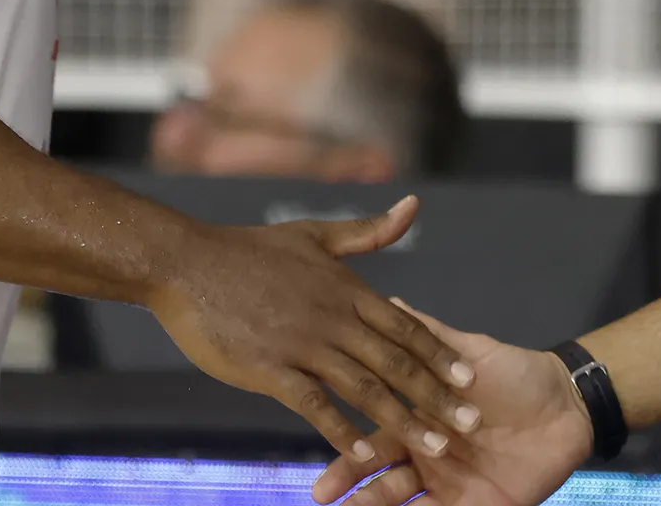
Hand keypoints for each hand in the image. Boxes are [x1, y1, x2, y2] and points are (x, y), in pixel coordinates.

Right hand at [148, 197, 480, 461]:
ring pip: (365, 387)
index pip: (404, 326)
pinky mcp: (271, 368)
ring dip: (404, 420)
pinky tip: (367, 455)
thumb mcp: (315, 235)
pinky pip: (316, 405)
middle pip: (396, 362)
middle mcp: (333, 316)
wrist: (187, 264)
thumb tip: (414, 205)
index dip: (439, 354)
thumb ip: (368, 232)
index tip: (471, 379)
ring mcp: (303, 343)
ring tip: (437, 448)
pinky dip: (344, 430)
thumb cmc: (249, 249)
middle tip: (472, 424)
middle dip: (437, 395)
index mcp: (345, 287)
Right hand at [312, 305, 591, 505]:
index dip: (346, 455)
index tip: (318, 473)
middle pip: (380, 479)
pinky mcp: (476, 505)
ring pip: (403, 502)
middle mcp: (427, 456)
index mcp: (420, 420)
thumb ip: (429, 337)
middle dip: (353, 489)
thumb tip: (391, 301)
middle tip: (322, 499)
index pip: (374, 440)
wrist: (565, 405)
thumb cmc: (514, 375)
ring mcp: (450, 484)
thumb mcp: (469, 352)